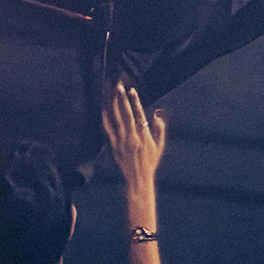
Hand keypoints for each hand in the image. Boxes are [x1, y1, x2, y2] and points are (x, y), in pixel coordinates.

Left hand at [103, 80, 166, 216]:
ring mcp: (122, 140)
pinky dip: (105, 118)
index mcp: (144, 135)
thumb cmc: (150, 162)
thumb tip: (157, 113)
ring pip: (115, 118)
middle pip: (125, 113)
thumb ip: (159, 129)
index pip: (139, 114)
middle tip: (118, 85)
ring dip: (112, 104)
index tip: (131, 90)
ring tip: (109, 93)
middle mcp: (132, 136)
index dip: (135, 101)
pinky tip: (103, 108)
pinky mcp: (114, 145)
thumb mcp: (159, 146)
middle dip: (121, 98)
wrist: (138, 178)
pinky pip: (108, 129)